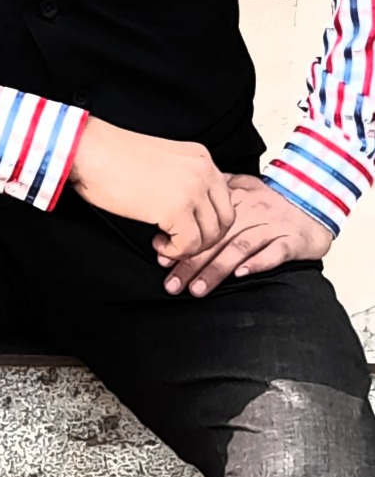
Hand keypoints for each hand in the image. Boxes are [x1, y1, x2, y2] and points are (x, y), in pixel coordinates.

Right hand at [69, 118, 234, 258]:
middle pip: (225, 219)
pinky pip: (189, 245)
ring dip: (189, 246)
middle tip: (180, 241)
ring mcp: (192, 189)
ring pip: (211, 235)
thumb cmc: (115, 157)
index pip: (224, 198)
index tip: (188, 228)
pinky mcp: (176, 208)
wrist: (91, 151)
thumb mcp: (165, 162)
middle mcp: (202, 170)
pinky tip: (157, 242)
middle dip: (205, 238)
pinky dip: (175, 251)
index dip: (207, 220)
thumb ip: (185, 180)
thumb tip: (194, 212)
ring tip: (165, 241)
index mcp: (200, 157)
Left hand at [153, 173, 333, 296]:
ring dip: (217, 269)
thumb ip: (214, 196)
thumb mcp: (242, 188)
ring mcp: (271, 226)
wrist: (314, 202)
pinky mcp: (291, 241)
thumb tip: (176, 211)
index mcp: (235, 199)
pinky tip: (241, 275)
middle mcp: (251, 211)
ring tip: (198, 288)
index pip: (202, 221)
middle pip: (216, 239)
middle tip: (173, 284)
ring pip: (239, 247)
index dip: (181, 241)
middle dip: (191, 263)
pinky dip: (257, 263)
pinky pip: (274, 253)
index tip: (162, 259)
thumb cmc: (273, 201)